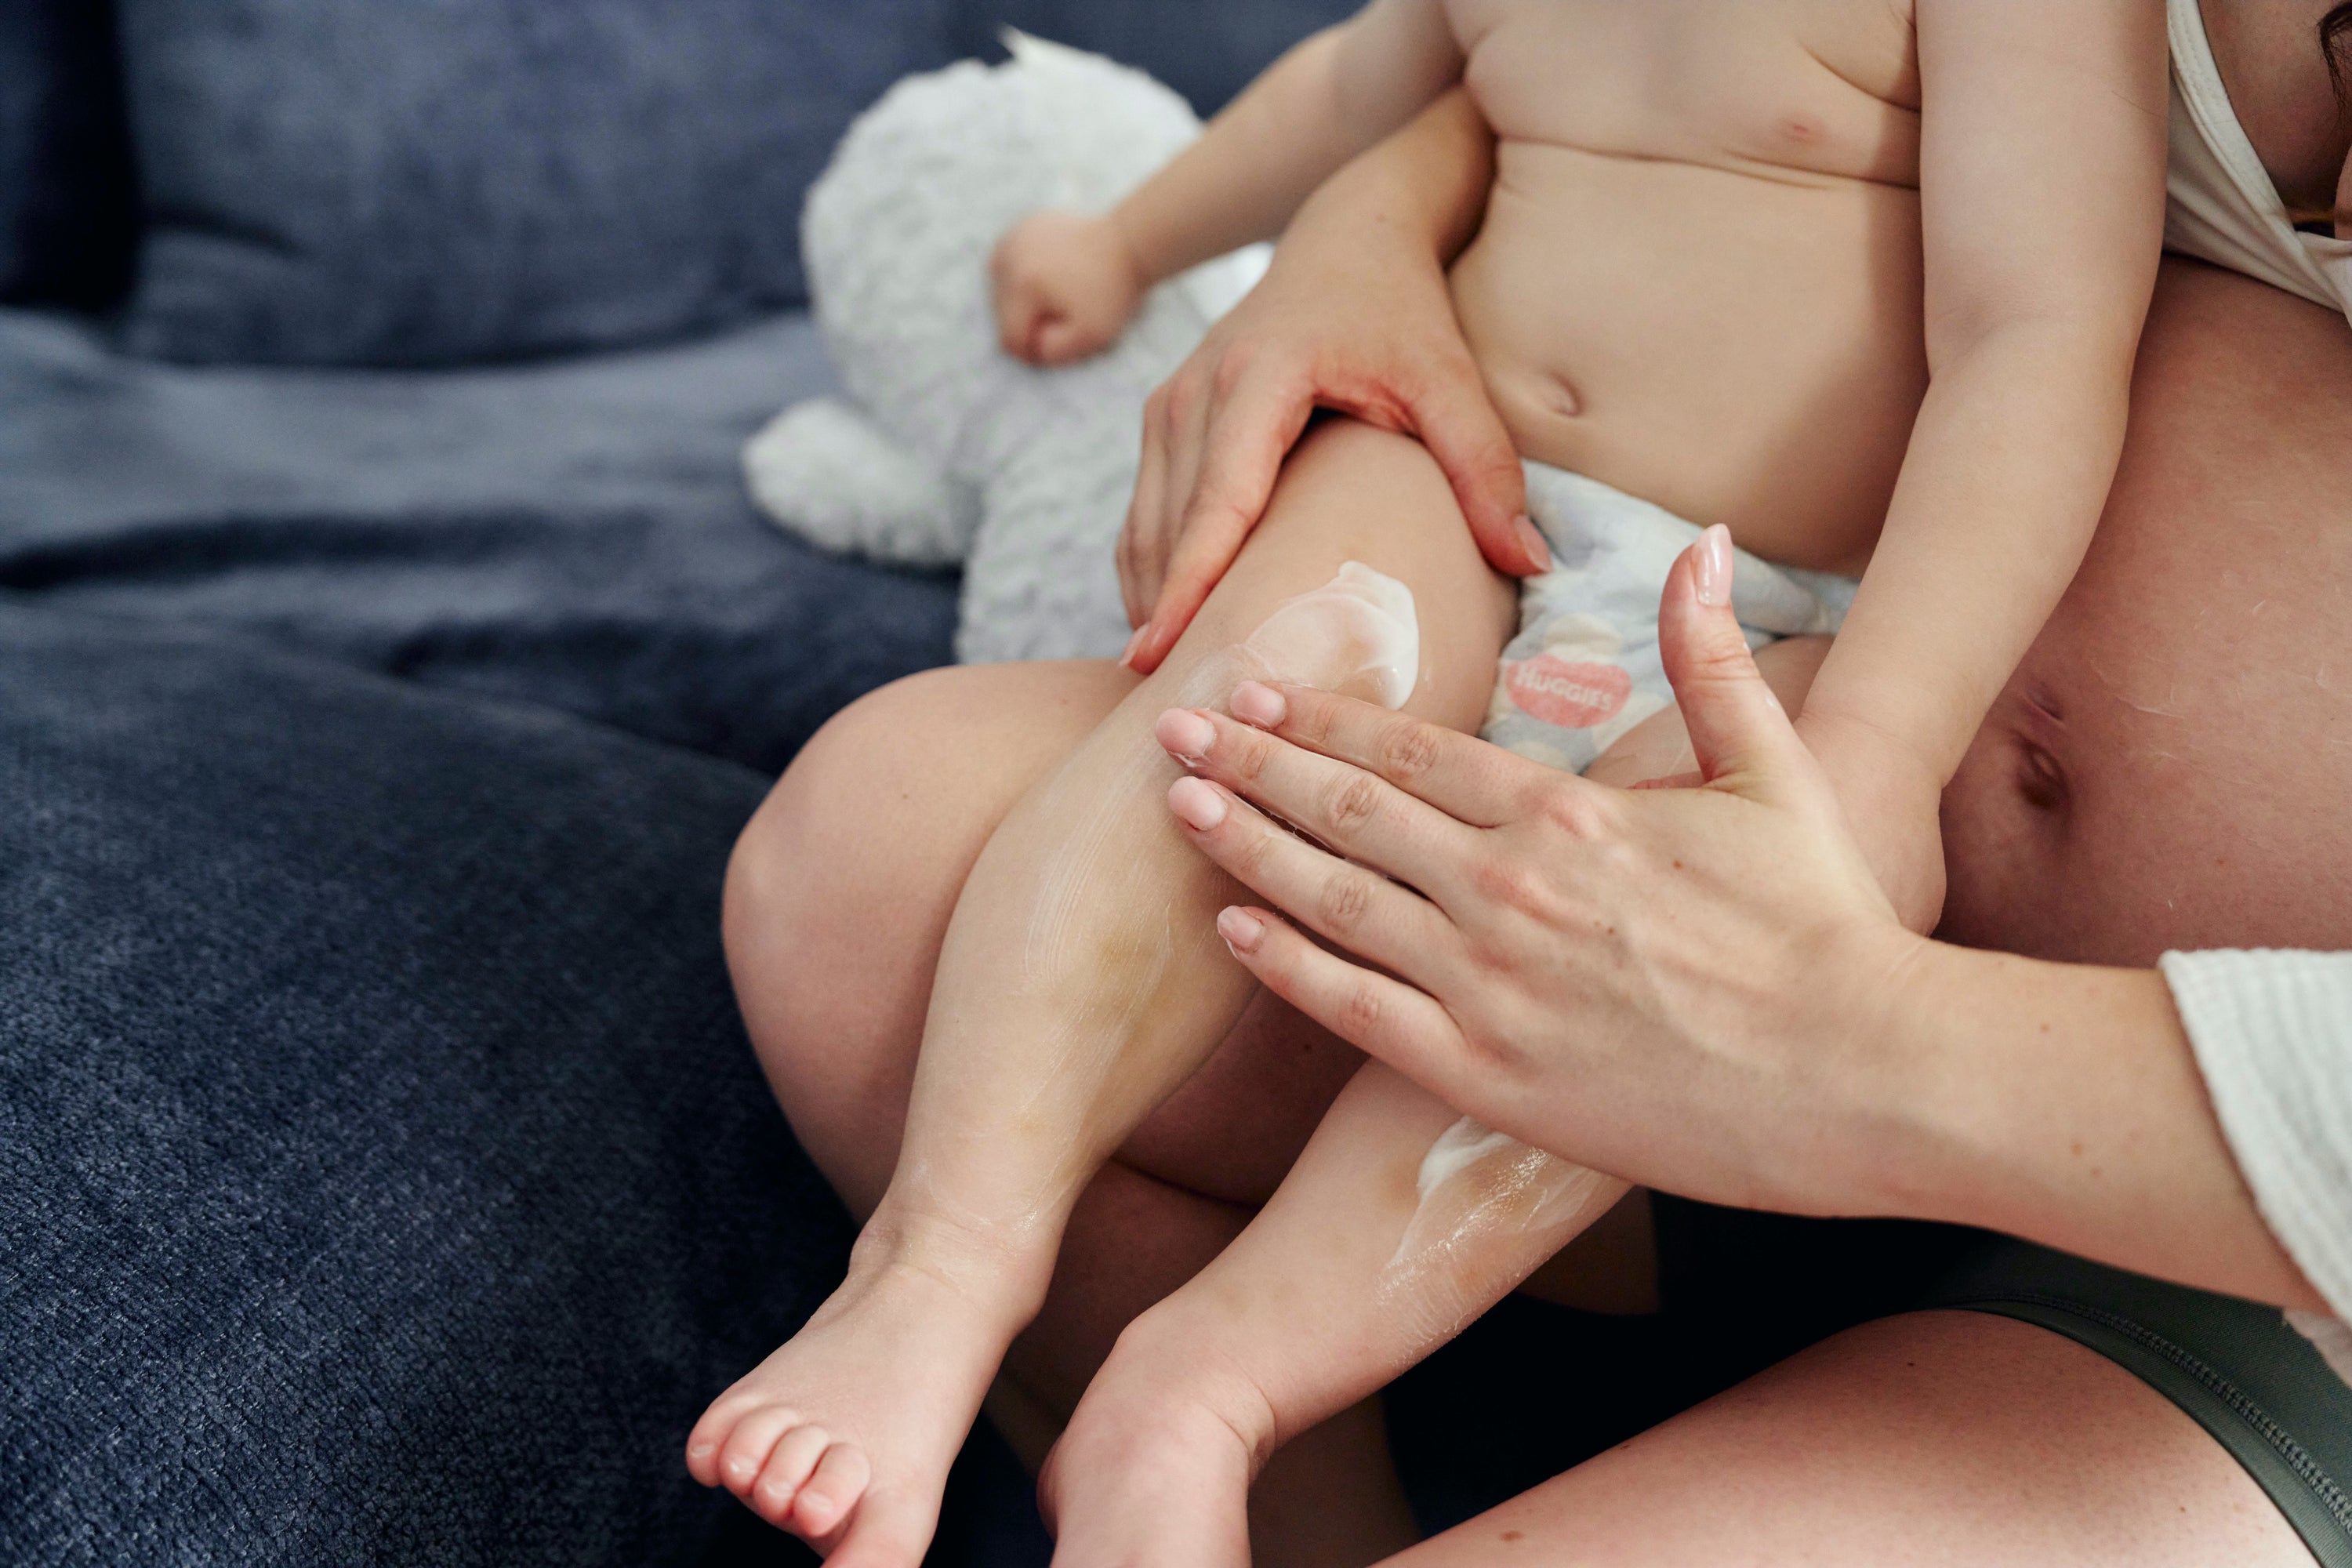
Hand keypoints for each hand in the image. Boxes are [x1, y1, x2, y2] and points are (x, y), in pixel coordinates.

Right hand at [990, 211, 1145, 366]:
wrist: (1127, 243)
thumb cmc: (1111, 291)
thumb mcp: (1092, 336)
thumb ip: (1056, 352)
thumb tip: (1033, 348)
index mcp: (1022, 285)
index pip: (1010, 338)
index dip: (1033, 350)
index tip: (1060, 341)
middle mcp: (1008, 258)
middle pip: (1003, 314)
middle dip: (1030, 322)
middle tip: (1065, 312)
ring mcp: (1012, 238)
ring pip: (1000, 290)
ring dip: (1024, 301)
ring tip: (1058, 294)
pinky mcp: (1019, 227)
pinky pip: (1009, 266)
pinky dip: (1023, 277)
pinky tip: (1049, 276)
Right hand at [1114, 205, 1544, 670]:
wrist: (1348, 234)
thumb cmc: (1402, 311)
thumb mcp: (1453, 381)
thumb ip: (1487, 470)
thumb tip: (1530, 565)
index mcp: (1257, 381)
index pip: (1214, 507)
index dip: (1185, 589)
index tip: (1156, 658)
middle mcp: (1193, 392)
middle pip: (1165, 531)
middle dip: (1164, 619)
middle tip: (1177, 710)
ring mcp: (1166, 404)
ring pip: (1142, 530)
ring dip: (1152, 605)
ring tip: (1171, 687)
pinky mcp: (1161, 418)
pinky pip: (1143, 516)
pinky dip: (1152, 576)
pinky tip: (1175, 631)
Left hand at [1153, 529, 1927, 1215]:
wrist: (1867, 1075)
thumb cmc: (1827, 925)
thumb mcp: (1779, 769)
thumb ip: (1712, 657)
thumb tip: (1705, 539)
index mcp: (1566, 813)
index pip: (1411, 747)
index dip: (1320, 714)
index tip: (1252, 685)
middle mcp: (1507, 887)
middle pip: (1348, 807)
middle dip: (1251, 762)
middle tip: (1171, 726)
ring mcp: (1488, 982)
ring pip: (1333, 897)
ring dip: (1247, 845)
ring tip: (1179, 806)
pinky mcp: (1485, 1074)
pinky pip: (1356, 1011)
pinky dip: (1286, 966)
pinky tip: (1232, 928)